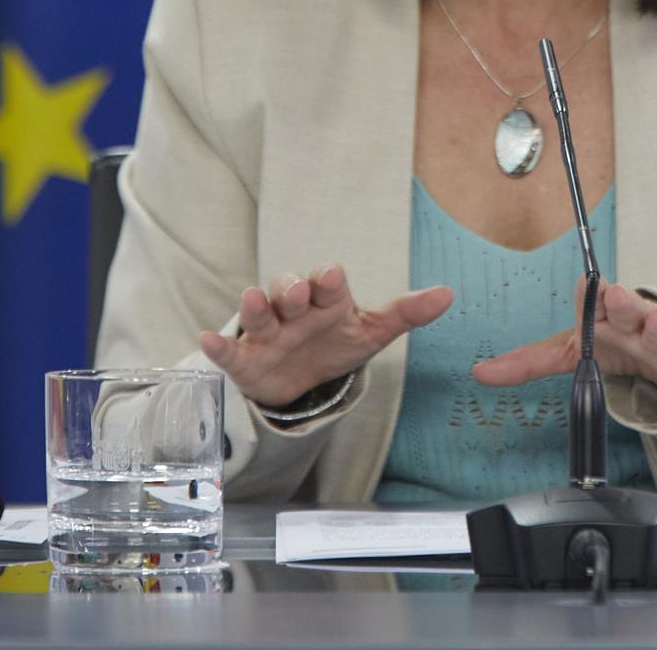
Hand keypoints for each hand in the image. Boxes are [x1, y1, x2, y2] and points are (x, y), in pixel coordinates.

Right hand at [198, 263, 451, 408]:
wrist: (304, 379)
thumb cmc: (338, 342)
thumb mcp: (373, 331)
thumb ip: (407, 313)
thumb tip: (448, 293)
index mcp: (327, 299)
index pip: (327, 283)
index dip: (329, 280)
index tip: (334, 277)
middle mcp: (294, 310)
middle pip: (289, 291)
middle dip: (291, 288)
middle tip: (296, 290)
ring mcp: (268, 333)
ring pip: (259, 314)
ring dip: (255, 305)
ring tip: (251, 299)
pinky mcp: (245, 360)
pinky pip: (230, 350)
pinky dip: (218, 347)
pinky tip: (207, 340)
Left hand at [472, 279, 656, 397]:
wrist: (655, 353)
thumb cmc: (611, 342)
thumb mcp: (569, 351)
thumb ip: (527, 362)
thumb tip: (479, 372)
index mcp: (603, 312)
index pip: (595, 298)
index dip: (592, 296)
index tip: (590, 290)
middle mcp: (632, 319)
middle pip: (629, 307)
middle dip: (624, 303)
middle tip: (618, 297)